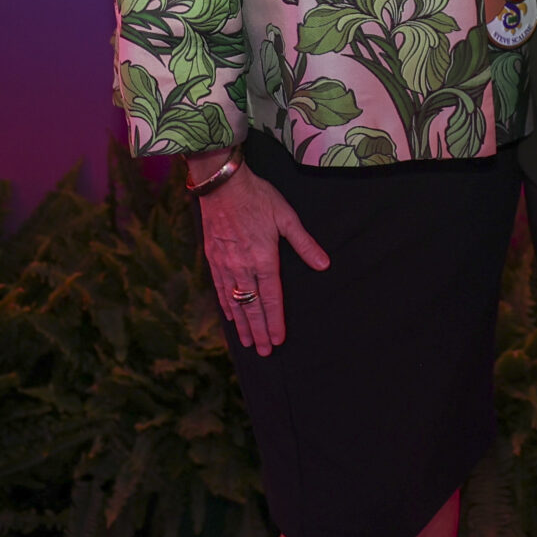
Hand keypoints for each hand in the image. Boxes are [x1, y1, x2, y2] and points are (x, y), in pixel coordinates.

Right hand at [193, 151, 329, 354]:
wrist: (222, 184)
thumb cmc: (258, 197)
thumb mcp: (287, 217)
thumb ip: (304, 244)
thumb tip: (324, 264)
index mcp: (264, 258)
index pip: (272, 298)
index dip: (275, 321)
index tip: (278, 341)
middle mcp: (243, 267)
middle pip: (252, 307)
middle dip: (258, 331)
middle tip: (263, 352)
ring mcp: (226, 264)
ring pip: (235, 302)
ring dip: (242, 325)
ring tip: (247, 343)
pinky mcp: (213, 258)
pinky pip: (219, 289)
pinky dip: (225, 306)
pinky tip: (230, 317)